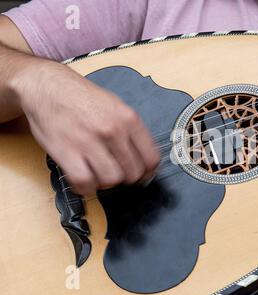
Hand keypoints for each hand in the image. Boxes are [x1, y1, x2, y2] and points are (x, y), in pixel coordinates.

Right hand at [11, 60, 159, 194]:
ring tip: (98, 173)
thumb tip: (144, 157)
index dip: (148, 172)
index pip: (152, 158)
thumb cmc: (81, 98)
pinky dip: (86, 187)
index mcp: (128, 118)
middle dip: (126, 178)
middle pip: (133, 173)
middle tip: (116, 172)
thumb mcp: (116, 105)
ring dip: (106, 182)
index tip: (143, 176)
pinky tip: (84, 179)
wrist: (47, 87)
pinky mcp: (67, 152)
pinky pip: (85, 182)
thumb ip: (131, 131)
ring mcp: (90, 142)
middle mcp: (112, 130)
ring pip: (112, 180)